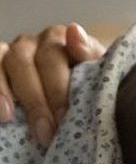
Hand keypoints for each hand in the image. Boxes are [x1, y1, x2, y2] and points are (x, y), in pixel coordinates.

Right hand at [0, 22, 105, 147]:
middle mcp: (32, 41)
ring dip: (3, 91)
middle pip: (24, 60)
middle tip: (46, 133)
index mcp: (61, 39)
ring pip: (1, 61)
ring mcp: (10, 52)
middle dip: (35, 99)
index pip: (53, 55)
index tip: (63, 116)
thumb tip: (74, 31)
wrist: (78, 98)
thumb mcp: (97, 74)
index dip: (57, 88)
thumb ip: (90, 55)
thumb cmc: (88, 87)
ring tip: (8, 118)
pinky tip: (0, 112)